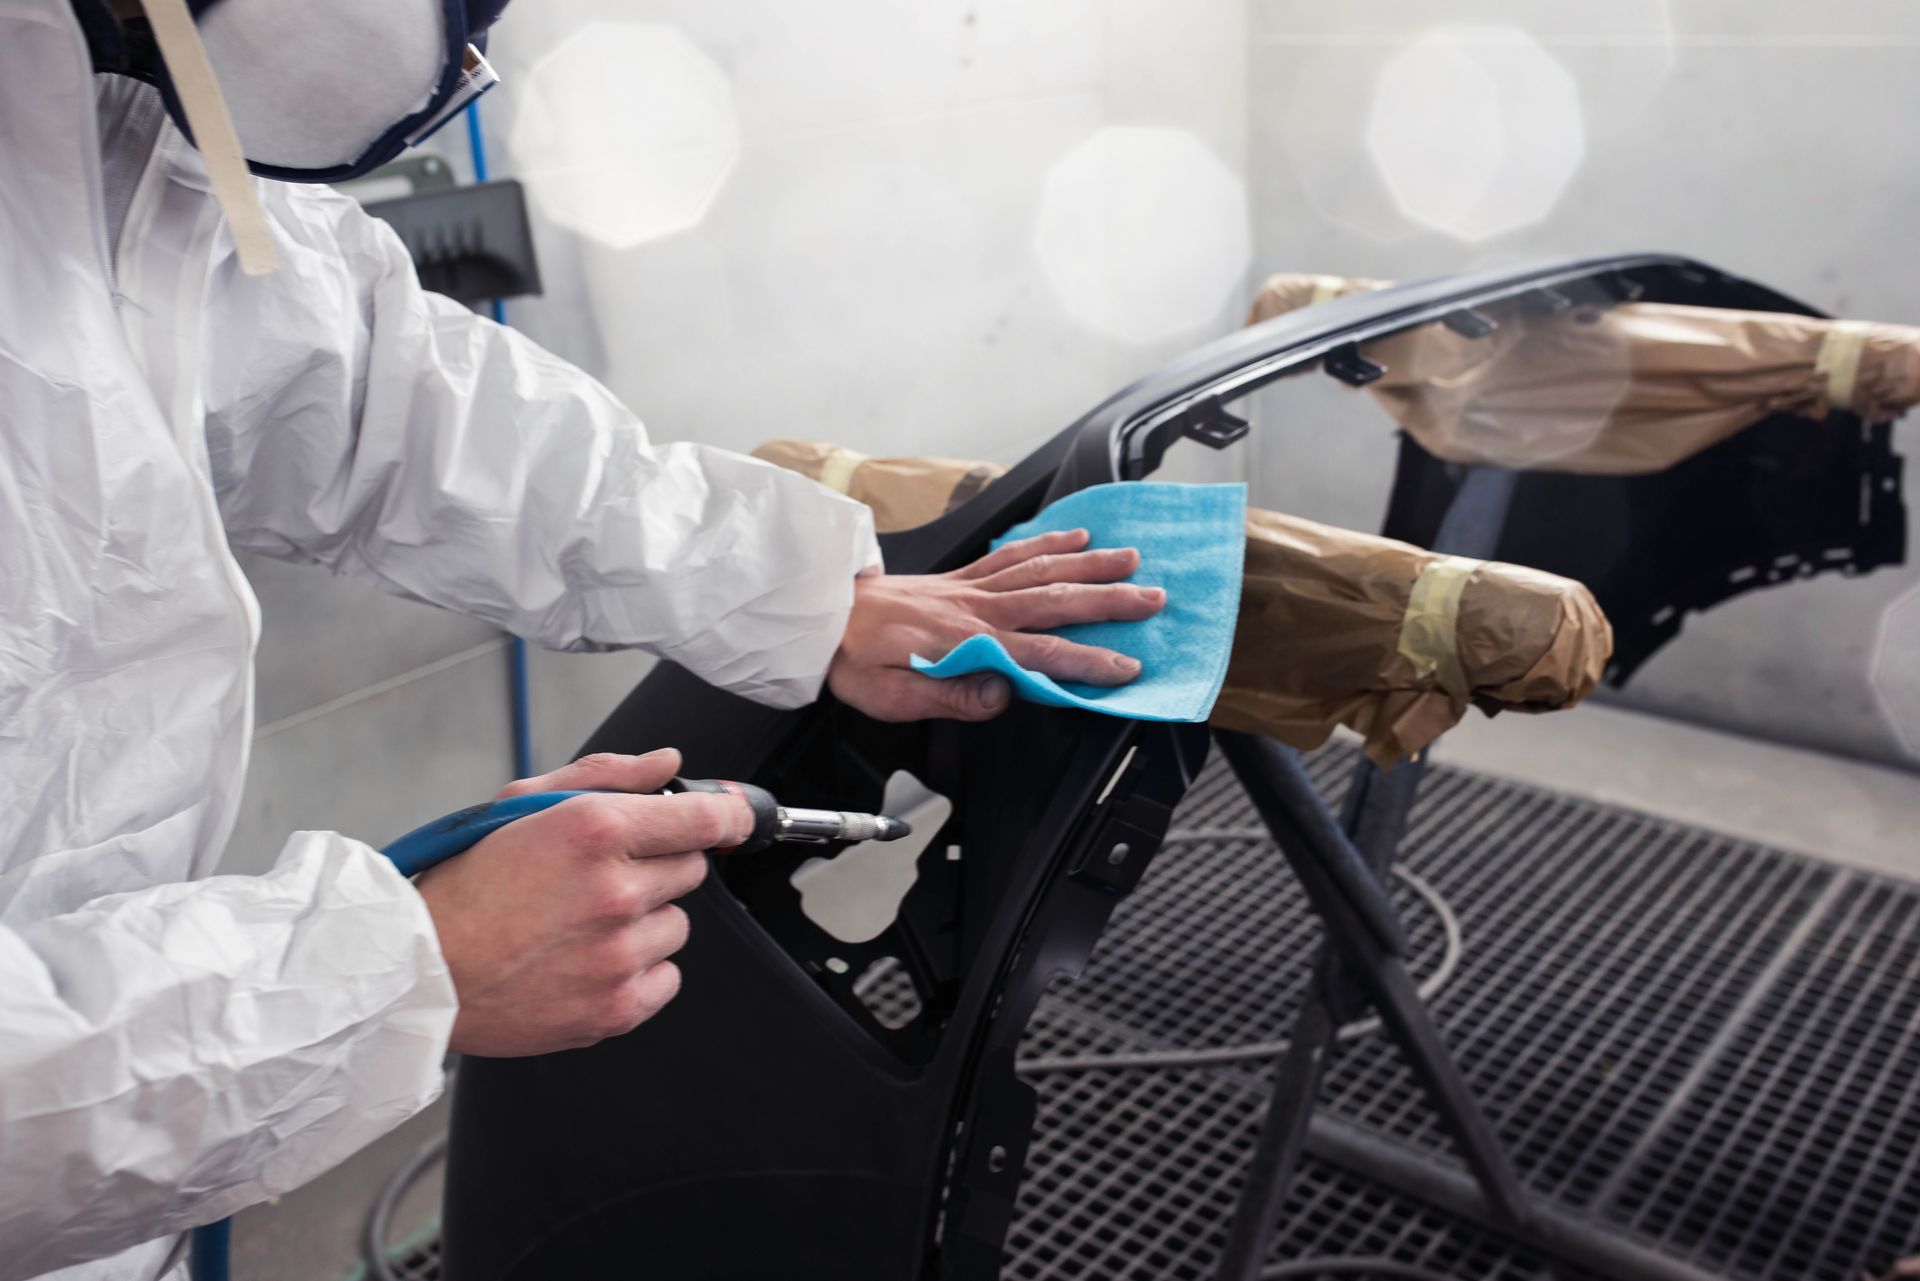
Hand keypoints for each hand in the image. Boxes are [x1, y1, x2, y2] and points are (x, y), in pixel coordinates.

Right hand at [416, 747, 749, 1056]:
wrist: (420, 974)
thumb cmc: (461, 888)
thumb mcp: (518, 806)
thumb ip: (606, 775)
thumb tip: (668, 765)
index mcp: (594, 831)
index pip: (704, 817)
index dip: (725, 815)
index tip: (730, 818)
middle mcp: (614, 891)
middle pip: (691, 869)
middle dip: (657, 866)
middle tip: (601, 878)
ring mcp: (619, 953)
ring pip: (678, 925)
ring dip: (645, 922)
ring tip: (582, 924)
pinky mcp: (616, 1006)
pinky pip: (667, 977)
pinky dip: (639, 970)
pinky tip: (588, 961)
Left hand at [829, 527, 1164, 721]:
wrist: (819, 614)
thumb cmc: (853, 659)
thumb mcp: (893, 697)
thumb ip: (951, 695)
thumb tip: (1003, 697)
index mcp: (965, 641)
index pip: (1039, 653)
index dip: (1086, 662)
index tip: (1126, 668)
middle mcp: (976, 607)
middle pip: (1055, 600)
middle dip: (1108, 600)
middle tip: (1153, 598)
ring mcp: (970, 587)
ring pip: (1041, 570)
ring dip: (1089, 566)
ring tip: (1131, 560)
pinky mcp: (961, 576)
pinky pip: (1012, 555)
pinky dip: (1047, 543)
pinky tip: (1076, 537)